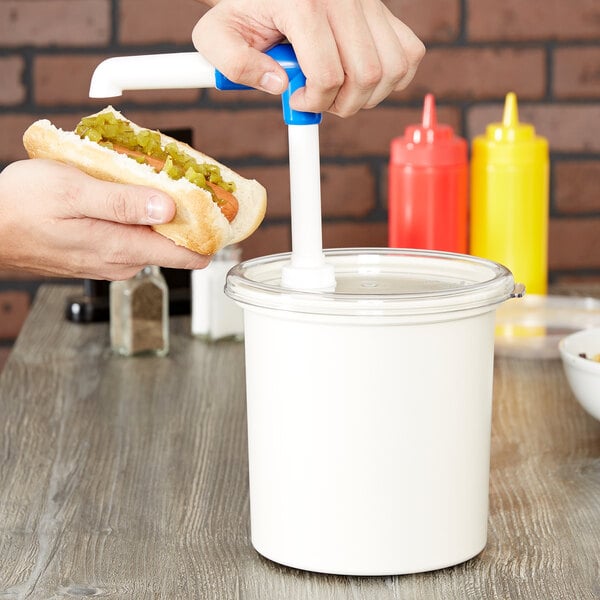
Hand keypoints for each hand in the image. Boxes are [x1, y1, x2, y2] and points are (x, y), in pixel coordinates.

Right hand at [0, 159, 209, 279]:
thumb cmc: (21, 207)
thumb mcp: (73, 192)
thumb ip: (123, 202)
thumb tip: (168, 209)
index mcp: (124, 248)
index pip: (188, 255)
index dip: (208, 232)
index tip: (219, 209)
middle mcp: (123, 261)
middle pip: (174, 243)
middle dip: (183, 214)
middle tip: (180, 180)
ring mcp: (111, 261)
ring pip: (152, 238)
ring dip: (157, 212)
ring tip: (147, 181)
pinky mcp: (99, 255)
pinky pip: (132, 237)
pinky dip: (136, 217)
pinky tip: (123, 195)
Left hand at [193, 0, 424, 117]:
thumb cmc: (242, 10)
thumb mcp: (218, 37)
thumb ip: (236, 66)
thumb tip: (281, 86)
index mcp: (303, 4)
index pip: (328, 75)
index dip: (314, 102)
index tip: (296, 100)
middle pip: (367, 75)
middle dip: (343, 104)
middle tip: (319, 100)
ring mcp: (368, 2)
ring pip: (393, 68)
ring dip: (369, 96)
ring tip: (339, 91)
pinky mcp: (382, 9)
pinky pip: (409, 53)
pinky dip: (393, 78)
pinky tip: (364, 80)